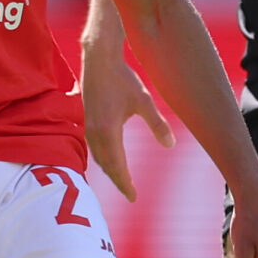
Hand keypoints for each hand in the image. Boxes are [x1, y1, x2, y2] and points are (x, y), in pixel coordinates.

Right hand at [76, 42, 173, 201]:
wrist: (98, 60)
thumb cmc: (123, 78)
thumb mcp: (144, 101)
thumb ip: (157, 124)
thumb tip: (171, 145)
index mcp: (108, 131)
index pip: (117, 166)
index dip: (125, 183)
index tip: (134, 197)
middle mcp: (95, 133)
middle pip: (106, 166)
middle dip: (118, 181)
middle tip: (130, 194)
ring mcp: (88, 127)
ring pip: (98, 158)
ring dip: (109, 171)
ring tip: (122, 181)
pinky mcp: (87, 121)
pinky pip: (94, 149)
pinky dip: (102, 159)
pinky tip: (109, 160)